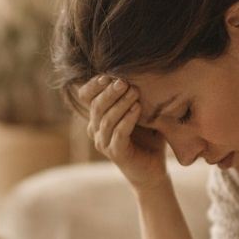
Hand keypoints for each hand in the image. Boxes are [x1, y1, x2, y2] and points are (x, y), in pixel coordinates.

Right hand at [78, 75, 166, 190]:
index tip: (109, 75)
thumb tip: (139, 69)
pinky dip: (128, 119)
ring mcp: (103, 143)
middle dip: (110, 92)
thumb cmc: (147, 138)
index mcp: (97, 117)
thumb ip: (134, 95)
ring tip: (135, 92)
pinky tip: (137, 109)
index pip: (87, 97)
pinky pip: (118, 133)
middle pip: (96, 106)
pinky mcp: (116, 154)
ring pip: (106, 119)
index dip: (94, 85)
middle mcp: (95, 130)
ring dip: (121, 103)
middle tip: (124, 81)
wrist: (152, 169)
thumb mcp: (140, 112)